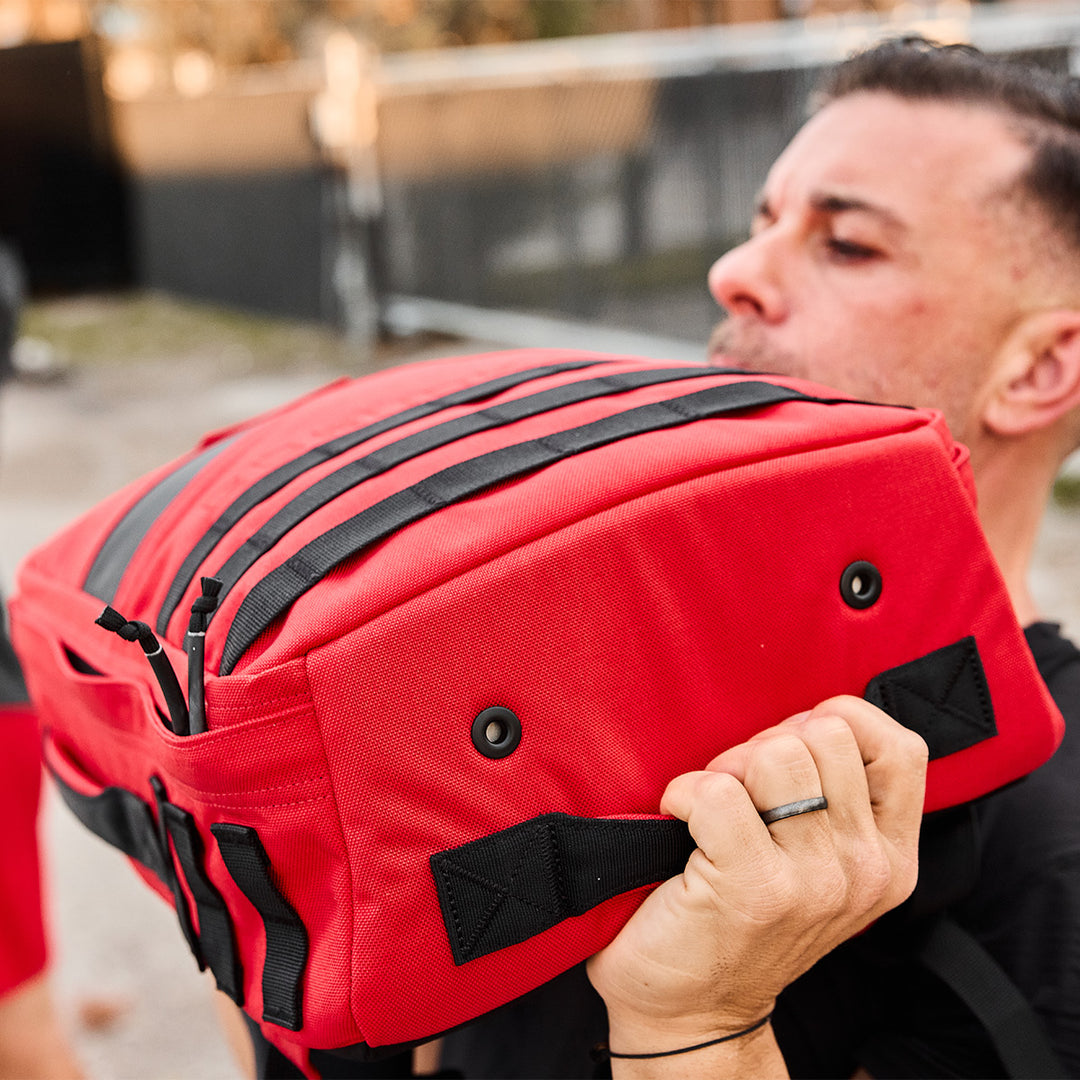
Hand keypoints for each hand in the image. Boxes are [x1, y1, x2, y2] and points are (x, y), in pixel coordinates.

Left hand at [587, 696, 926, 1057]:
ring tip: (713, 810)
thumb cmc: (746, 921)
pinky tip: (679, 823)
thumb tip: (809, 717)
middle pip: (827, 733)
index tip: (790, 757)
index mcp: (892, 857)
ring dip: (729, 768)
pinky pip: (717, 791)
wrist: (694, 1012)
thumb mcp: (823, 863)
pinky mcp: (753, 887)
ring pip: (777, 753)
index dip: (835, 724)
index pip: (901, 746)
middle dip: (770, 743)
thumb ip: (838, 798)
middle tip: (742, 792)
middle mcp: (866, 869)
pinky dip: (684, 794)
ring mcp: (815, 880)